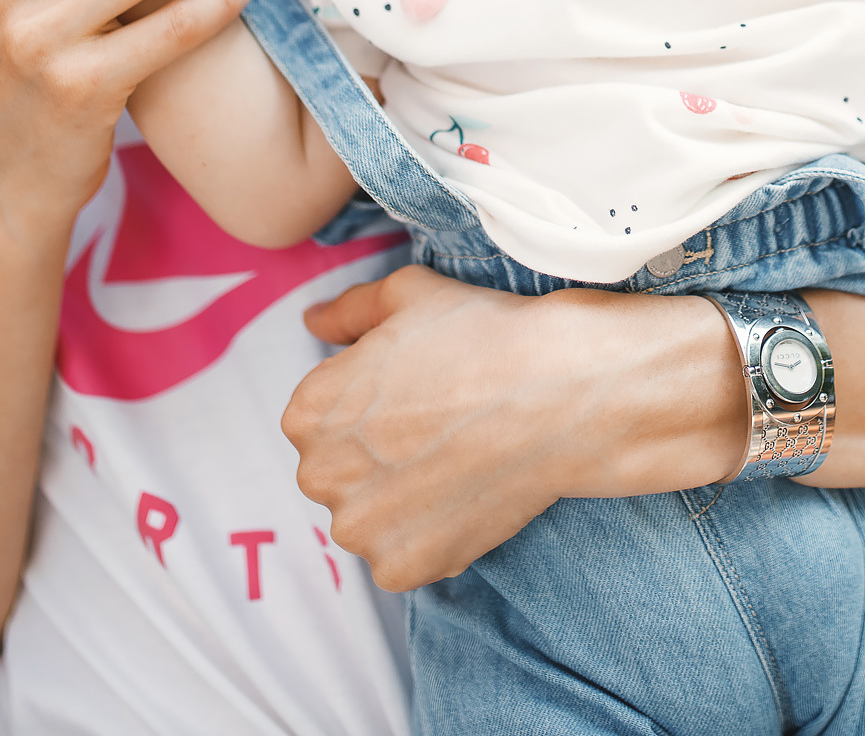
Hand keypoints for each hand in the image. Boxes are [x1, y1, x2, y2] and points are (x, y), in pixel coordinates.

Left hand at [287, 267, 741, 588]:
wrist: (557, 394)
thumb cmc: (483, 336)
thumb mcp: (407, 296)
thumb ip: (347, 310)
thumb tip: (312, 320)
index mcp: (307, 411)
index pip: (321, 418)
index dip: (372, 406)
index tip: (418, 397)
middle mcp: (318, 475)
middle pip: (339, 472)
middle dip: (377, 457)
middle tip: (439, 432)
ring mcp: (359, 529)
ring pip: (368, 518)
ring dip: (398, 502)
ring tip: (454, 465)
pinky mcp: (400, 570)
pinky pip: (400, 558)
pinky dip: (428, 538)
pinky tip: (464, 498)